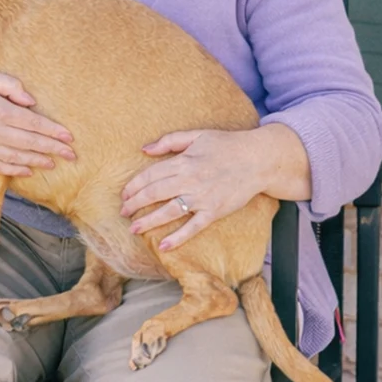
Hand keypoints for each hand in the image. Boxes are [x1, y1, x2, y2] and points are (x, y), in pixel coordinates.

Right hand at [0, 64, 74, 177]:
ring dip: (38, 161)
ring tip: (54, 164)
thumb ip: (11, 86)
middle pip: (30, 143)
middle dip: (53, 150)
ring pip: (17, 158)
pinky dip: (15, 170)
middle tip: (72, 156)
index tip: (69, 138)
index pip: (34, 124)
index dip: (54, 132)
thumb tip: (30, 101)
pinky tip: (27, 170)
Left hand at [120, 124, 312, 251]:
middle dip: (135, 204)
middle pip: (155, 193)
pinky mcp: (215, 211)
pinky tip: (164, 246)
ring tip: (134, 229)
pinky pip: (194, 227)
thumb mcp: (197, 135)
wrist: (258, 159)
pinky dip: (178, 237)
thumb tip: (144, 149)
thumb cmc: (227, 145)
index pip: (151, 175)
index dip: (134, 186)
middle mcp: (190, 179)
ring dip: (149, 221)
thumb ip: (170, 141)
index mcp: (184, 161)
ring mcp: (203, 197)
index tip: (124, 195)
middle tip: (124, 213)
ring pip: (170, 211)